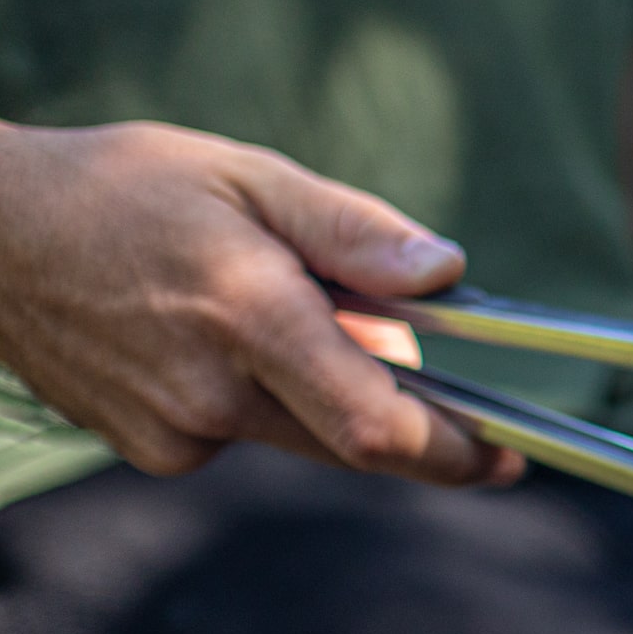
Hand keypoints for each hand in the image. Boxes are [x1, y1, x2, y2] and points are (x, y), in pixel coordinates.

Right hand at [0, 120, 518, 484]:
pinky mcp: (151, 450)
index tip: (510, 457)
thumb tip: (446, 274)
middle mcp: (210, 391)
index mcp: (248, 316)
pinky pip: (245, 434)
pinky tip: (217, 339)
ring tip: (277, 312)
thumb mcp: (249, 176)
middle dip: (409, 419)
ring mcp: (173, 432)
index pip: (377, 424)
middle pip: (353, 442)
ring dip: (326, 394)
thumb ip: (353, 232)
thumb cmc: (122, 189)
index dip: (455, 453)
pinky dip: (263, 396)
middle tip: (444, 388)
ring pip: (301, 435)